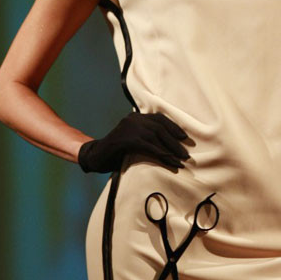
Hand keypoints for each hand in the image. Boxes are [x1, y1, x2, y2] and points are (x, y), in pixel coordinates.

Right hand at [77, 111, 191, 173]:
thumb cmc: (115, 152)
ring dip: (171, 149)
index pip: (159, 118)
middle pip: (160, 127)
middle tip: (185, 154)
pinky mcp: (126, 139)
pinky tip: (170, 162)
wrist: (95, 157)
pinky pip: (148, 146)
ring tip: (181, 159)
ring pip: (156, 136)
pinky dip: (162, 155)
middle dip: (175, 141)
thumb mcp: (133, 141)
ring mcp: (129, 128)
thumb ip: (146, 138)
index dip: (173, 127)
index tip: (184, 137)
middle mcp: (133, 119)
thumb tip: (168, 145)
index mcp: (135, 117)